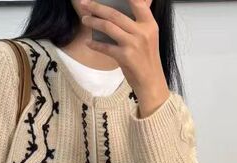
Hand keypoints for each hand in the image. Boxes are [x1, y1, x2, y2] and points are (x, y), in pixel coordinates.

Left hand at [81, 0, 169, 116]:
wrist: (151, 81)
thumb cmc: (147, 58)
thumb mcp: (148, 37)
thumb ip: (138, 23)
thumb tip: (118, 12)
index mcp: (149, 24)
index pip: (137, 2)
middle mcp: (142, 31)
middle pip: (115, 14)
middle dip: (97, 7)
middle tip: (85, 3)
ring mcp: (133, 44)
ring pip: (108, 27)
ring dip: (93, 22)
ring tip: (85, 19)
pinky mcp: (125, 56)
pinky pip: (106, 47)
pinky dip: (95, 44)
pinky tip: (88, 42)